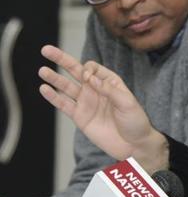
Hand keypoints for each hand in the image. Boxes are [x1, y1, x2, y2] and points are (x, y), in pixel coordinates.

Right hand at [38, 45, 168, 172]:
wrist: (134, 145)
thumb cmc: (136, 121)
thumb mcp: (127, 102)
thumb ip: (109, 89)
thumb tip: (90, 77)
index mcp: (110, 83)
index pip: (92, 68)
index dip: (87, 69)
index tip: (87, 78)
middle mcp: (96, 90)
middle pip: (76, 71)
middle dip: (62, 60)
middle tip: (46, 50)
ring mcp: (87, 103)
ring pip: (66, 87)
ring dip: (54, 78)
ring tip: (42, 70)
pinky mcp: (80, 117)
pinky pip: (64, 104)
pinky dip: (53, 97)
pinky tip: (44, 89)